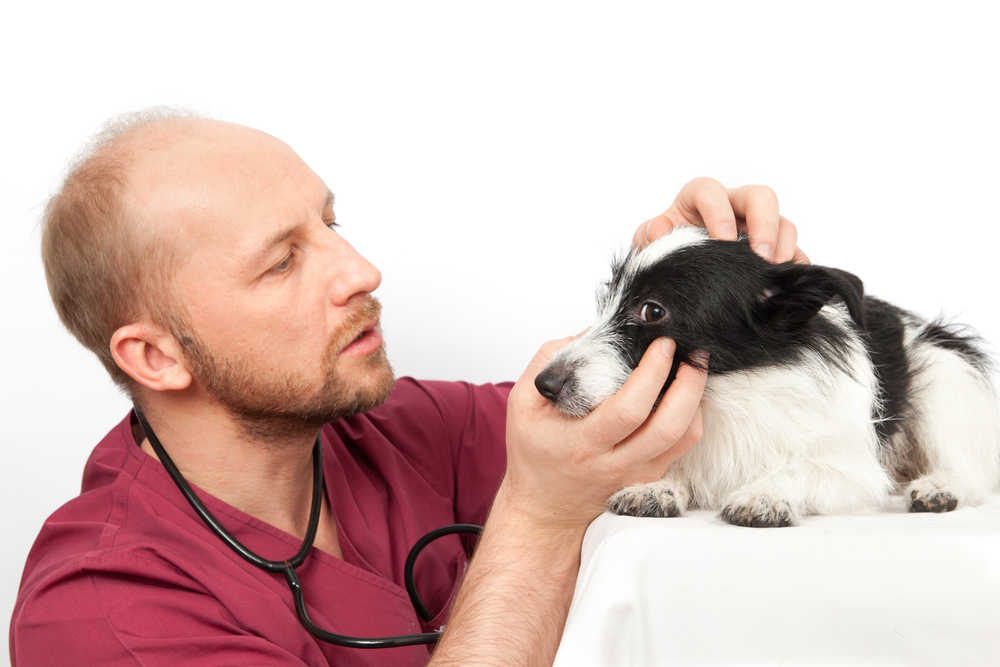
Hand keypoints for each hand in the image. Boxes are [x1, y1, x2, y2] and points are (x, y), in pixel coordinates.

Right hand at [502, 335, 706, 528]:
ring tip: (693, 369)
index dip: (652, 374)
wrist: (544, 508)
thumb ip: (549, 362)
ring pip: (684, 439)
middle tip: (691, 354)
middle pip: (669, 427)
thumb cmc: (533, 453)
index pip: (628, 410)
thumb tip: (591, 333)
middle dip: (689, 384)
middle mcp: (613, 464)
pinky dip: (691, 418)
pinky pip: (683, 448)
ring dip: (696, 401)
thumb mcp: (523, 404)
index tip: (661, 345)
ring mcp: (636, 475)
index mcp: (581, 444)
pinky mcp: (648, 478)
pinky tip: (684, 396)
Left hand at [633, 177, 808, 263]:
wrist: (677, 270)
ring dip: (783, 248)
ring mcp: (757, 227)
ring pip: (783, 224)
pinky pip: (795, 252)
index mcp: (699, 198)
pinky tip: (786, 287)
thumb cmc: (665, 248)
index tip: (723, 240)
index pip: (711, 191)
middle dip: (765, 225)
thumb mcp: (649, 241)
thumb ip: (650, 235)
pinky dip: (795, 267)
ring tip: (772, 277)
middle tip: (761, 256)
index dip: (720, 212)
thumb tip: (661, 228)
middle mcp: (734, 206)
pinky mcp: (773, 249)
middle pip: (761, 197)